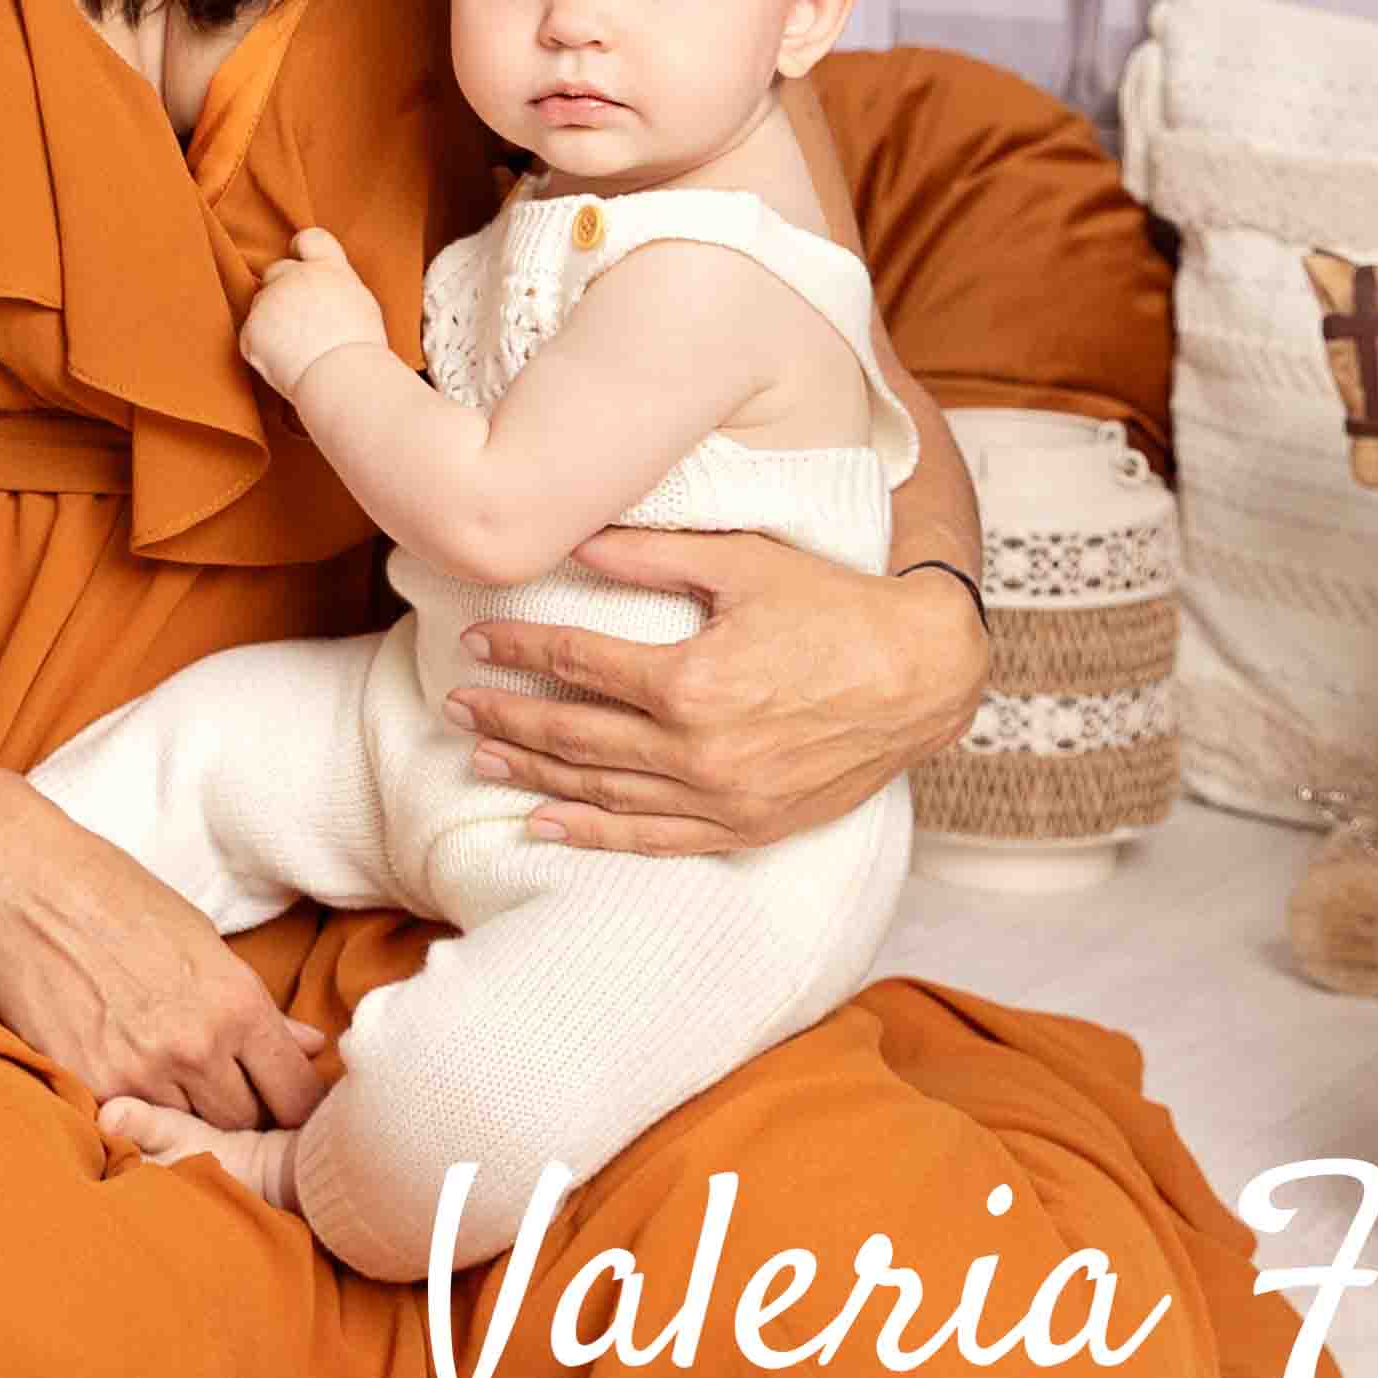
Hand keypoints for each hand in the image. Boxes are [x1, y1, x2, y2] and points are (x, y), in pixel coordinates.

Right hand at [0, 784, 338, 1135]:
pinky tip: (128, 1082)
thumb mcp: (200, 939)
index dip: (297, 1106)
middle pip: (245, 1123)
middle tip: (225, 1092)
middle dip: (243, 1113)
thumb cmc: (115, 896)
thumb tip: (310, 1046)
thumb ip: (256, 1006)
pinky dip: (136, 1112)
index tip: (284, 1102)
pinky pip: (131, 1124)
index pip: (295, 1094)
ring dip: (187, 1116)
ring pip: (189, 1131)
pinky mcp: (87, 1084)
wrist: (22, 883)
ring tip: (170, 1082)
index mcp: (235, 1004)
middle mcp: (195, 1047)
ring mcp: (138, 1072)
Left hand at [237, 227, 390, 401]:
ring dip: (273, 320)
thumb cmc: (360, 349)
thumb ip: (336, 286)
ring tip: (298, 349)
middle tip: (300, 321)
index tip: (302, 264)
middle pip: (277, 271)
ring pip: (263, 305)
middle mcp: (294, 276)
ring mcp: (269, 301)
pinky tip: (285, 362)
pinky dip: (262, 348)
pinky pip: (252, 335)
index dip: (302, 251)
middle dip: (284, 290)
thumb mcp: (359, 302)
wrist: (341, 376)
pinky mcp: (250, 329)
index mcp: (328, 267)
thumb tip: (325, 291)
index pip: (309, 239)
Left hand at [446, 533, 983, 857]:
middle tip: (455, 702)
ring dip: (535, 773)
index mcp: (690, 680)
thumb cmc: (834, 607)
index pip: (577, 664)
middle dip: (508, 716)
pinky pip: (653, 838)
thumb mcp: (743, 564)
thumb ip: (650, 555)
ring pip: (602, 790)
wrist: (921, 676)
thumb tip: (572, 538)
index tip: (475, 641)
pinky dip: (594, 834)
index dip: (519, 651)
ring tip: (482, 755)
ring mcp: (721, 798)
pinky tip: (545, 825)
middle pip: (574, 734)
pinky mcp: (744, 827)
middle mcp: (697, 750)